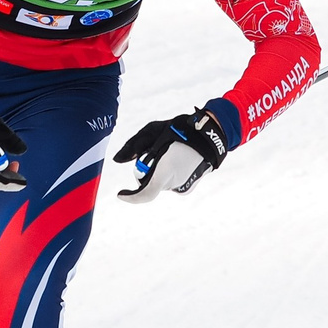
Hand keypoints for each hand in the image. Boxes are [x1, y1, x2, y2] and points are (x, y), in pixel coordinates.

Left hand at [113, 107, 230, 202]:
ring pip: (160, 183)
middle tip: (153, 153)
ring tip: (169, 153)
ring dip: (158, 173)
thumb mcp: (153, 131)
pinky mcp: (189, 186)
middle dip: (146, 172)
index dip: (131, 197)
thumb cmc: (181, 130)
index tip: (120, 194)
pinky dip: (168, 175)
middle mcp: (175, 183)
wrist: (211, 135)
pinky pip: (171, 184)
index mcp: (166, 172)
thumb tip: (117, 160)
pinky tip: (175, 160)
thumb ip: (133, 147)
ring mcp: (184, 186)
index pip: (146, 194)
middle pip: (150, 184)